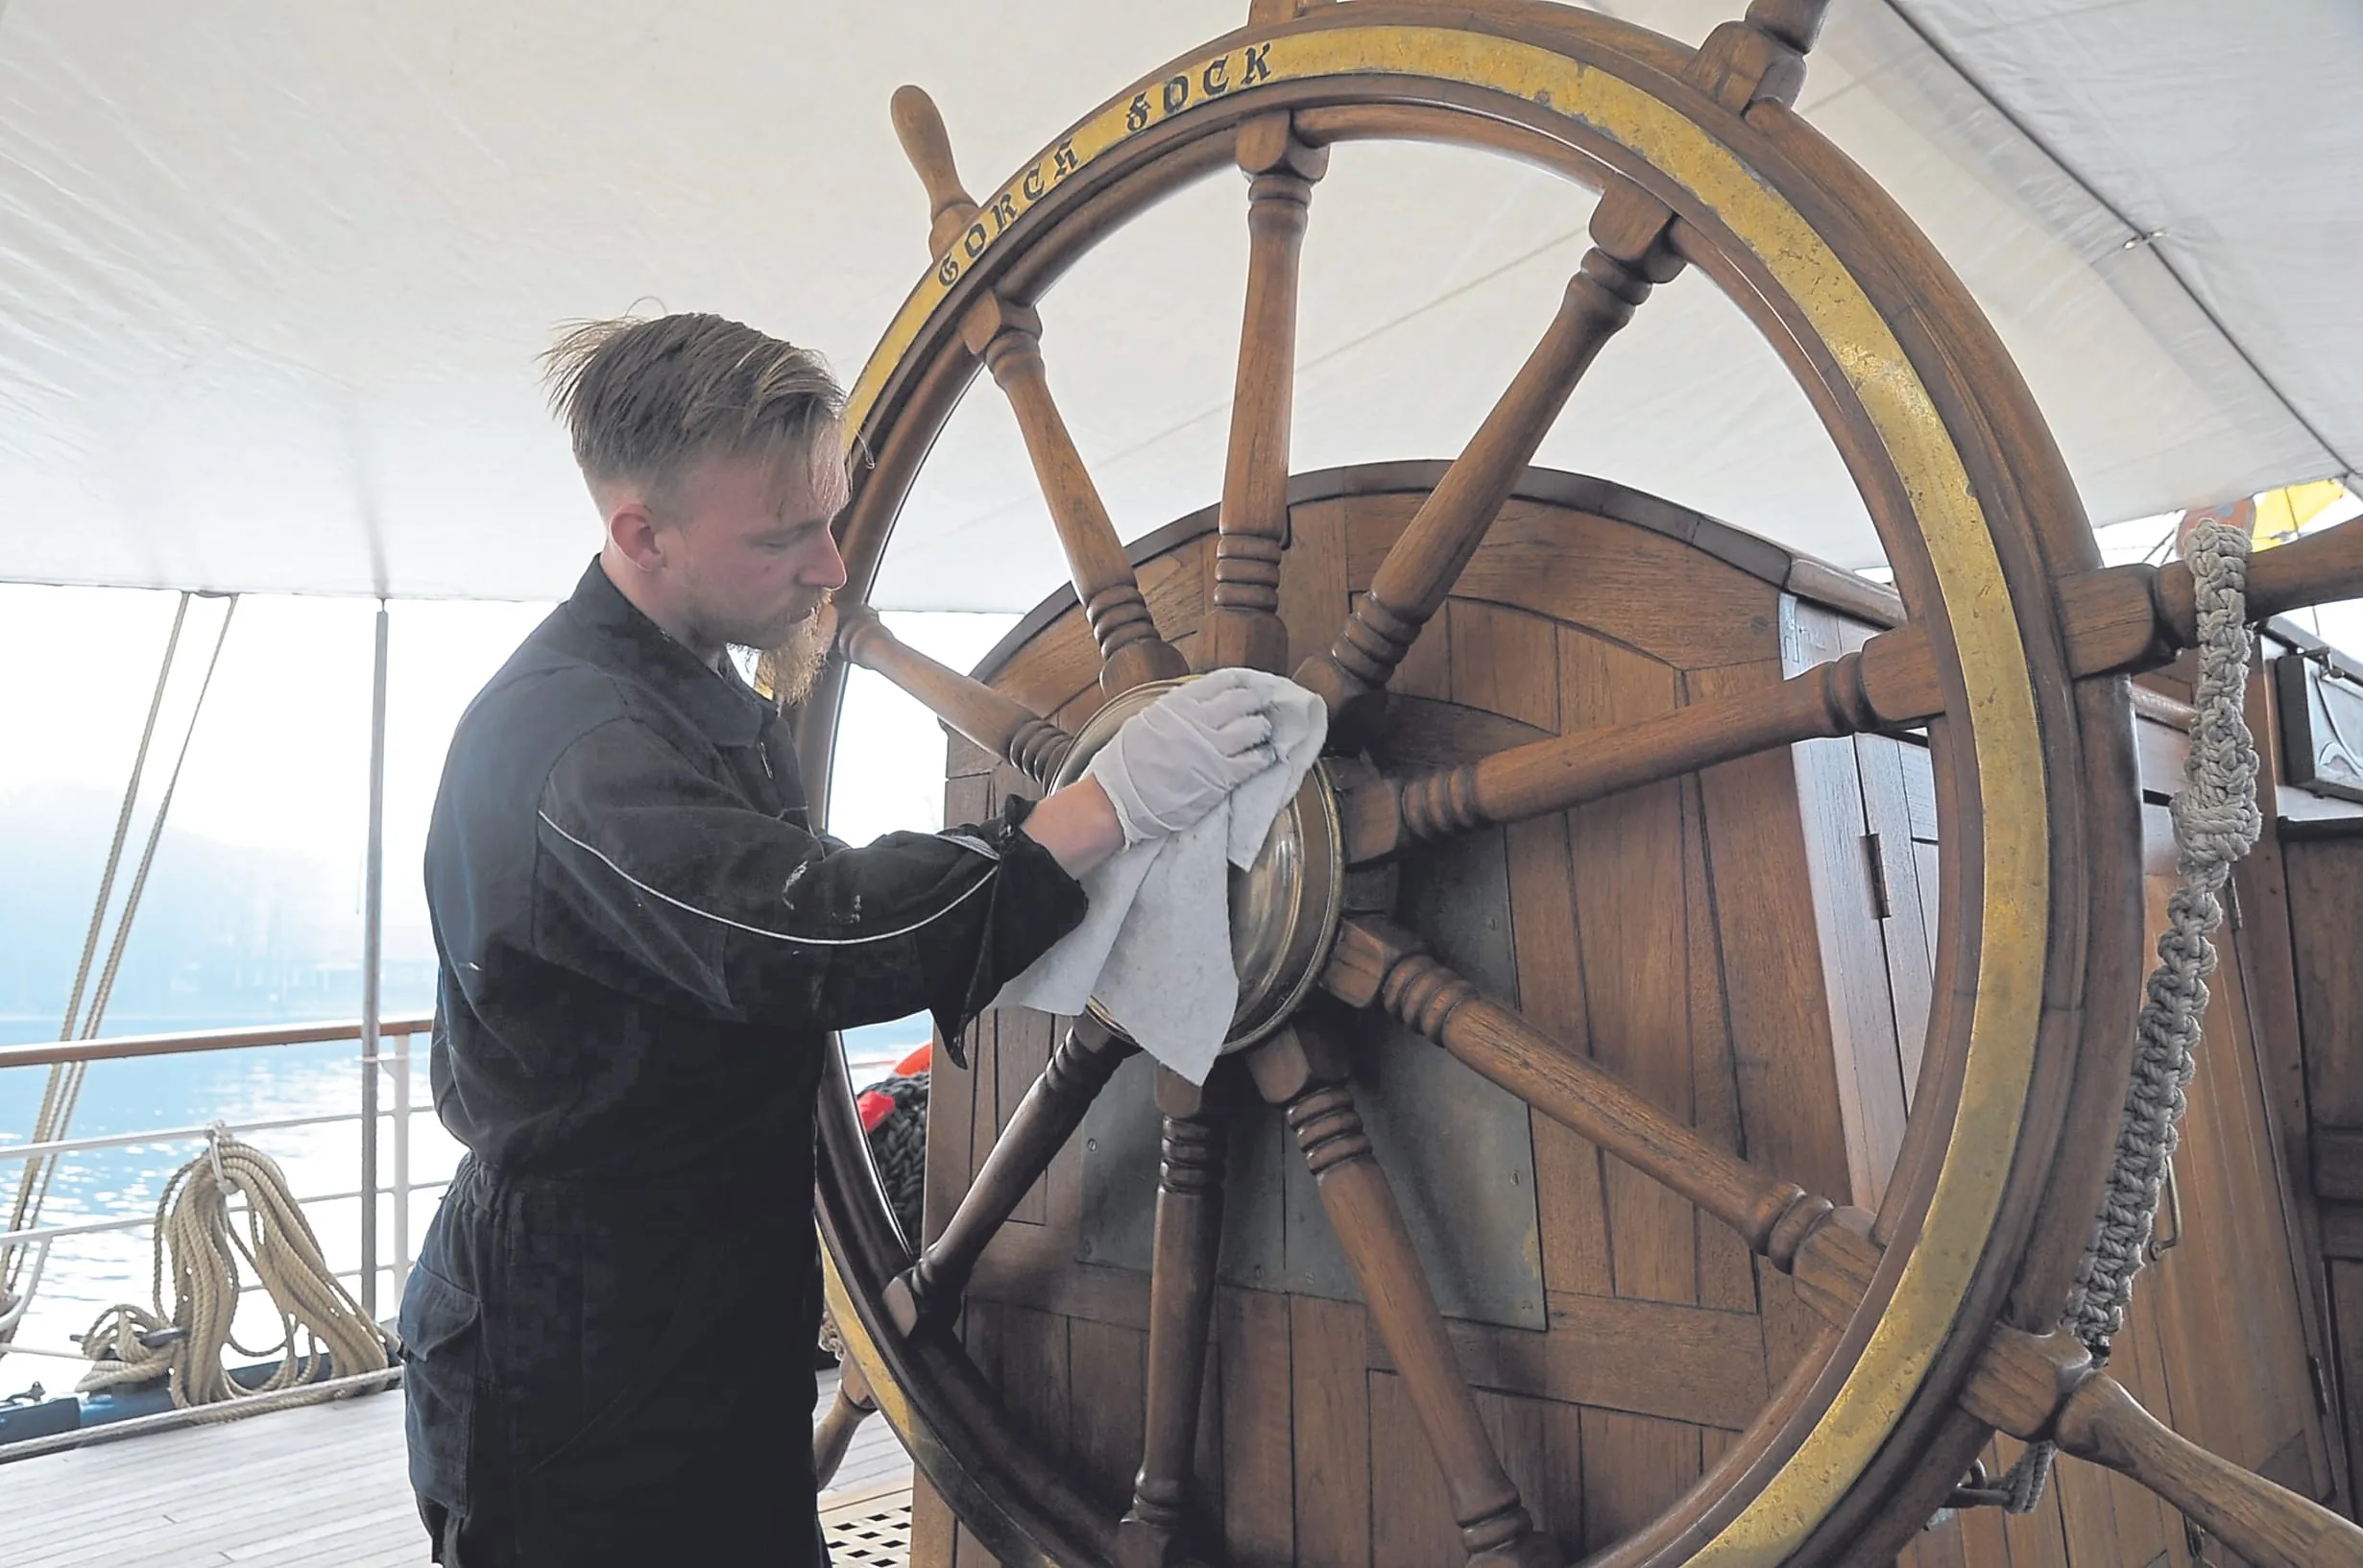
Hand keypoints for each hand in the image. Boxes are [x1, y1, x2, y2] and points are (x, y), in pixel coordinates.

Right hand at [1084, 671, 1279, 845]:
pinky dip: (1263, 756)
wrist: (1120, 800)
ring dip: (1261, 728)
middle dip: (1254, 701)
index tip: (1244, 686)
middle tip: (1258, 706)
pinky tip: (1263, 756)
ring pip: (1254, 728)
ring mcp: (1214, 749)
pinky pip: (1255, 761)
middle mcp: (1200, 721)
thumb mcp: (1146, 721)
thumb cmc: (1126, 764)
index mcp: (1179, 704)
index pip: (1221, 682)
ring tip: (1261, 731)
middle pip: (1242, 701)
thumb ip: (1175, 710)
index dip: (1238, 683)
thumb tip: (1197, 703)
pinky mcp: (1223, 776)